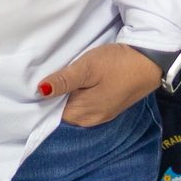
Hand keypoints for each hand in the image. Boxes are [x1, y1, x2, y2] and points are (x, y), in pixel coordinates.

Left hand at [37, 43, 158, 126]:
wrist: (150, 61)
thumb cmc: (117, 64)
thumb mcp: (86, 69)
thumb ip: (63, 81)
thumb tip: (39, 91)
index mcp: (83, 114)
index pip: (51, 116)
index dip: (40, 102)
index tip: (30, 89)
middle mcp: (91, 120)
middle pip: (61, 113)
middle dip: (51, 100)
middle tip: (40, 81)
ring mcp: (101, 114)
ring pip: (73, 108)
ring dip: (64, 96)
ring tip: (56, 81)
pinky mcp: (108, 106)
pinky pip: (84, 105)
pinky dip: (76, 96)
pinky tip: (73, 84)